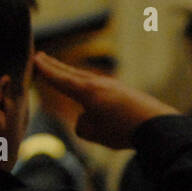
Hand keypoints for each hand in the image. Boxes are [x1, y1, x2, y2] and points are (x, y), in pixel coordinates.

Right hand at [33, 52, 177, 148]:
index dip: (46, 71)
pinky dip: (89, 82)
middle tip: (42, 57)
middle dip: (56, 66)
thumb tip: (86, 118)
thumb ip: (82, 125)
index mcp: (86, 91)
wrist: (157, 125)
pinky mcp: (125, 92)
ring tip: (63, 70)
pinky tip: (91, 85)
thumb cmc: (123, 130)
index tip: (34, 60)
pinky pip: (101, 85)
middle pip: (72, 73)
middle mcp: (98, 83)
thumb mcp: (94, 133)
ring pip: (87, 77)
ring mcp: (113, 86)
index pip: (60, 78)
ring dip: (72, 73)